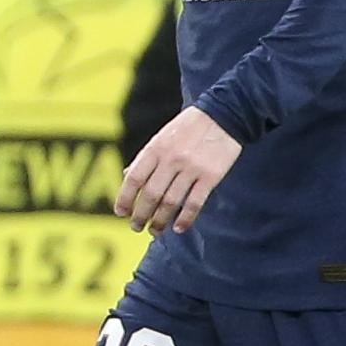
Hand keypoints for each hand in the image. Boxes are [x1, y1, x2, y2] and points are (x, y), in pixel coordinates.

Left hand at [115, 106, 241, 234]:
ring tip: (155, 231)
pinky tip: (178, 228)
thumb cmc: (188, 128)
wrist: (224, 114)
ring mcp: (191, 168)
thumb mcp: (161, 137)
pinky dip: (185, 218)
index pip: (133, 179)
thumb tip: (126, 176)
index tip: (121, 213)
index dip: (125, 198)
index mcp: (155, 149)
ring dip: (160, 220)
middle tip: (136, 227)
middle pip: (151, 194)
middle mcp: (170, 159)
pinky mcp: (211, 176)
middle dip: (141, 215)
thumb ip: (145, 158)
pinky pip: (194, 202)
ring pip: (171, 202)